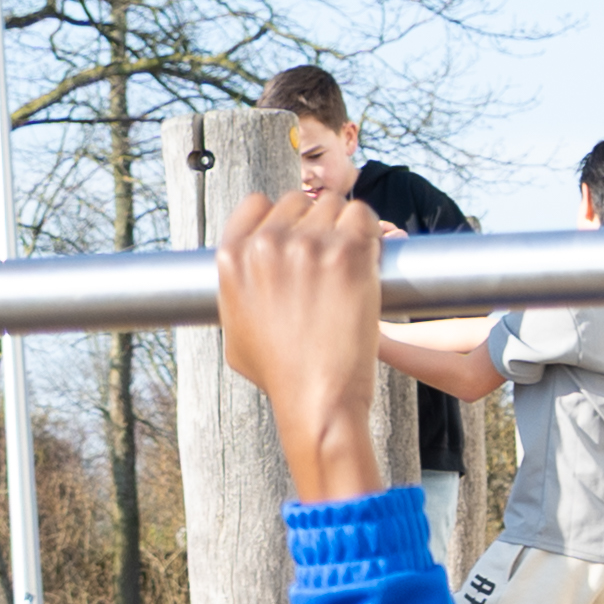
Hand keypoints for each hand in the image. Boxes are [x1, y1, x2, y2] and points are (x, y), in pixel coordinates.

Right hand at [219, 187, 396, 502]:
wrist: (317, 401)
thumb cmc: (281, 376)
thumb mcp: (234, 334)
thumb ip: (236, 291)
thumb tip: (249, 271)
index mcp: (233, 257)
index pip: (257, 204)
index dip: (281, 219)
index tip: (297, 238)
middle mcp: (266, 244)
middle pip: (298, 202)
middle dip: (315, 225)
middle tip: (329, 261)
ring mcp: (307, 244)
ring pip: (333, 206)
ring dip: (344, 228)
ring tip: (349, 265)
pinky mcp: (347, 251)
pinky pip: (363, 216)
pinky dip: (370, 233)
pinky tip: (369, 259)